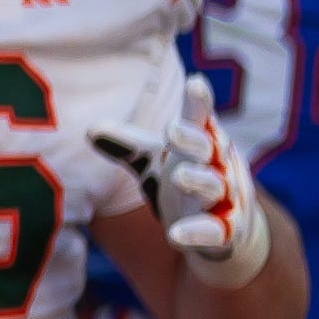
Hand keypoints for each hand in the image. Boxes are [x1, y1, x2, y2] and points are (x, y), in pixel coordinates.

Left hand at [91, 73, 267, 284]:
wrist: (228, 233)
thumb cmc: (187, 185)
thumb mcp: (156, 164)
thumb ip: (128, 147)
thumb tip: (90, 128)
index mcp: (203, 146)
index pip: (200, 121)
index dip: (198, 104)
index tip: (195, 82)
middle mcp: (218, 167)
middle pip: (208, 149)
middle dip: (193, 139)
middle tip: (173, 129)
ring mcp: (225, 200)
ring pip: (215, 187)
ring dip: (199, 181)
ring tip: (180, 175)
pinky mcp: (227, 232)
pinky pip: (215, 232)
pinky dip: (197, 232)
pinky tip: (175, 235)